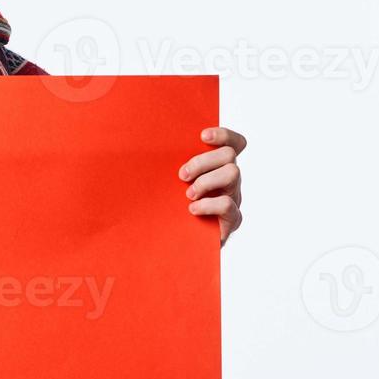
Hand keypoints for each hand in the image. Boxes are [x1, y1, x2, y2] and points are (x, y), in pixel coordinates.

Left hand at [178, 126, 245, 247]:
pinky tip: (192, 210)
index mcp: (217, 166)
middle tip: (182, 175)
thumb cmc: (170, 206)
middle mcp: (229, 179)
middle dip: (202, 161)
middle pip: (229, 155)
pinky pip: (227, 204)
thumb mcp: (170, 181)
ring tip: (188, 194)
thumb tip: (144, 140)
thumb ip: (168, 163)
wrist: (175, 243)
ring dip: (206, 181)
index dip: (224, 135)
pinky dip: (208, 204)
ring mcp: (233, 198)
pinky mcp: (232, 219)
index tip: (202, 136)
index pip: (233, 143)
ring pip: (232, 173)